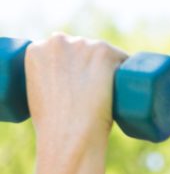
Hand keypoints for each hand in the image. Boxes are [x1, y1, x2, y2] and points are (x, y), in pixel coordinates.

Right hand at [25, 32, 128, 147]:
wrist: (69, 132)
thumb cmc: (54, 127)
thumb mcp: (39, 100)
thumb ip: (48, 87)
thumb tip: (64, 95)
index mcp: (37, 50)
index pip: (65, 52)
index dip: (76, 67)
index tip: (83, 82)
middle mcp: (58, 42)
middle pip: (85, 50)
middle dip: (93, 66)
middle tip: (97, 92)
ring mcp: (82, 45)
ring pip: (105, 54)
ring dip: (110, 69)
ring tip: (111, 92)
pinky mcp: (104, 52)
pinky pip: (124, 58)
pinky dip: (128, 70)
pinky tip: (128, 82)